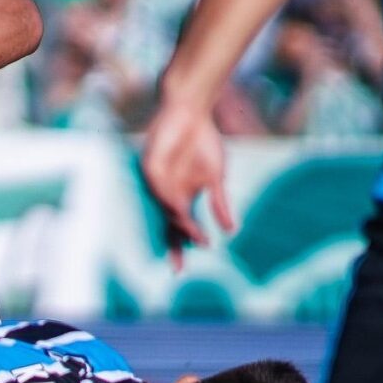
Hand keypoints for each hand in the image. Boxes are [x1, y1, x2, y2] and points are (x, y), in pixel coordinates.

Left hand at [138, 93, 232, 260]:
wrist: (191, 110)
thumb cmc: (203, 142)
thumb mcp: (215, 177)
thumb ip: (220, 204)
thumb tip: (232, 231)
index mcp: (181, 197)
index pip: (178, 228)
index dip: (179, 248)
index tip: (180, 272)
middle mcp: (167, 191)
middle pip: (168, 223)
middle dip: (174, 243)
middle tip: (179, 265)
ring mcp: (158, 179)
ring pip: (166, 207)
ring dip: (180, 221)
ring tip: (193, 231)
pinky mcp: (151, 164)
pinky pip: (158, 186)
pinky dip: (169, 199)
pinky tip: (180, 209)